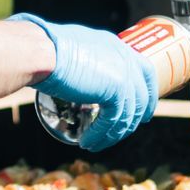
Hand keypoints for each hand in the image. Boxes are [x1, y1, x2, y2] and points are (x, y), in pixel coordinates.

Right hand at [7, 13, 156, 150]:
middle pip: (142, 94)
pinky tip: (87, 143)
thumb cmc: (45, 48)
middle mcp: (124, 57)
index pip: (144, 70)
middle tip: (123, 132)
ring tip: (94, 144)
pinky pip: (113, 121)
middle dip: (135, 117)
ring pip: (127, 113)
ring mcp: (123, 74)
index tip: (143, 109)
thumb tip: (77, 74)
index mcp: (116, 45)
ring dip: (111, 133)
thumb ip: (82, 61)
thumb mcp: (71, 50)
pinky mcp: (115, 90)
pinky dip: (100, 135)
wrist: (42, 52)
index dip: (147, 92)